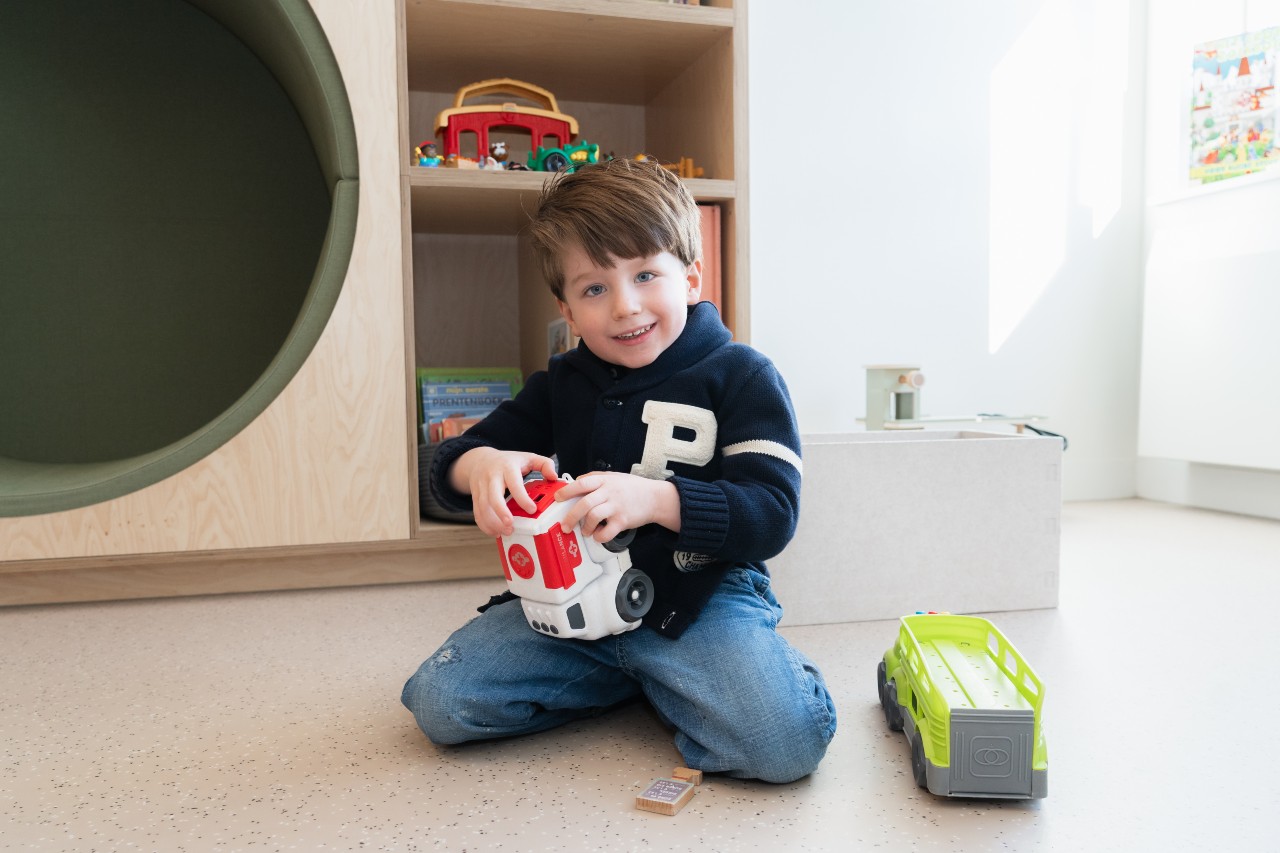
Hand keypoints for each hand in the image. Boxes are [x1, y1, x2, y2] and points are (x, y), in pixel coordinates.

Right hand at [451, 447, 557, 536]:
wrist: (480, 460)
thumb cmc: (507, 461)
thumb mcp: (527, 457)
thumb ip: (544, 464)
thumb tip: (554, 476)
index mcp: (507, 467)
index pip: (514, 483)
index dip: (522, 498)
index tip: (532, 509)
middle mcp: (492, 476)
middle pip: (493, 496)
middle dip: (501, 513)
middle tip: (511, 526)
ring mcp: (481, 486)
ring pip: (483, 507)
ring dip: (493, 522)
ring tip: (506, 532)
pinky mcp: (475, 496)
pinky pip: (477, 512)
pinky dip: (484, 524)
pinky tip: (494, 532)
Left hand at [554, 472, 680, 541]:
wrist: (655, 497)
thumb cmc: (633, 488)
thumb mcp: (614, 477)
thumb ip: (596, 478)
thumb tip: (576, 481)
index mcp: (605, 481)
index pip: (582, 483)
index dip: (567, 491)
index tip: (557, 498)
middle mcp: (609, 493)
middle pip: (584, 504)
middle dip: (571, 516)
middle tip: (565, 525)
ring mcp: (616, 507)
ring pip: (593, 517)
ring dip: (586, 527)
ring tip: (586, 531)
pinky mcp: (623, 520)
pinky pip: (607, 532)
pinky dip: (600, 536)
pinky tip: (599, 535)